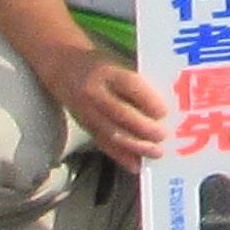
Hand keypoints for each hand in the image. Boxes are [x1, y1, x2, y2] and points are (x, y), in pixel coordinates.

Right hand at [45, 44, 168, 168]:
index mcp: (107, 72)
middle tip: (164, 136)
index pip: (129, 84)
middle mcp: (95, 92)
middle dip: (144, 128)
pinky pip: (103, 143)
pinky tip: (135, 165)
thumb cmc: (101, 64)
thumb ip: (137, 81)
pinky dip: (120, 156)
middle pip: (120, 113)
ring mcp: (87, 111)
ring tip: (156, 153)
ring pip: (112, 133)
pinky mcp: (85, 125)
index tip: (165, 112)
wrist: (62, 66)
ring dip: (136, 146)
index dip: (147, 99)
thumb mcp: (118, 63)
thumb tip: (168, 102)